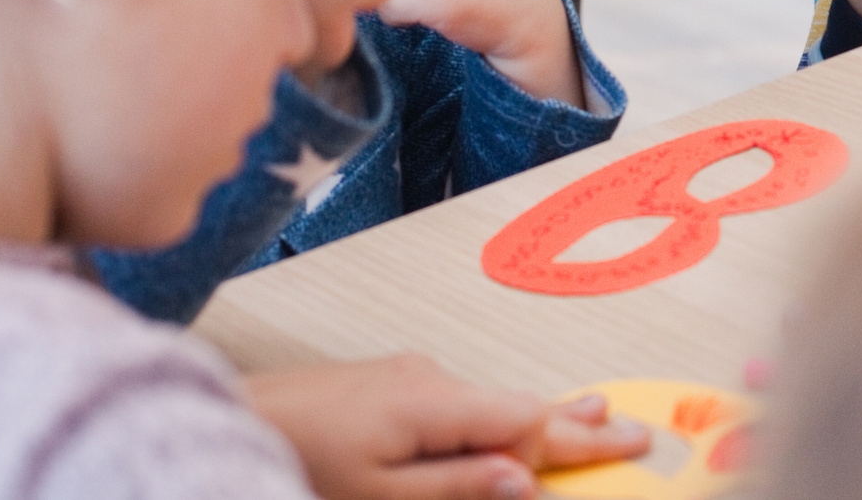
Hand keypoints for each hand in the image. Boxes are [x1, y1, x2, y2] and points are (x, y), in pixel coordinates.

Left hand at [243, 356, 646, 499]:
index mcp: (435, 404)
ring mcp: (410, 375)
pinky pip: (459, 402)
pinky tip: (503, 428)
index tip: (634, 441)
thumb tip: (525, 480)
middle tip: (628, 430)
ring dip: (533, 422)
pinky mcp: (391, 382)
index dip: (586, 438)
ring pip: (489, 404)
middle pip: (518, 406)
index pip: (530, 422)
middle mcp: (431, 377)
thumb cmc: (296, 461)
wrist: (227, 418)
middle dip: (574, 423)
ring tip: (583, 423)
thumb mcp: (378, 496)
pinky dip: (492, 418)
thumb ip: (457, 486)